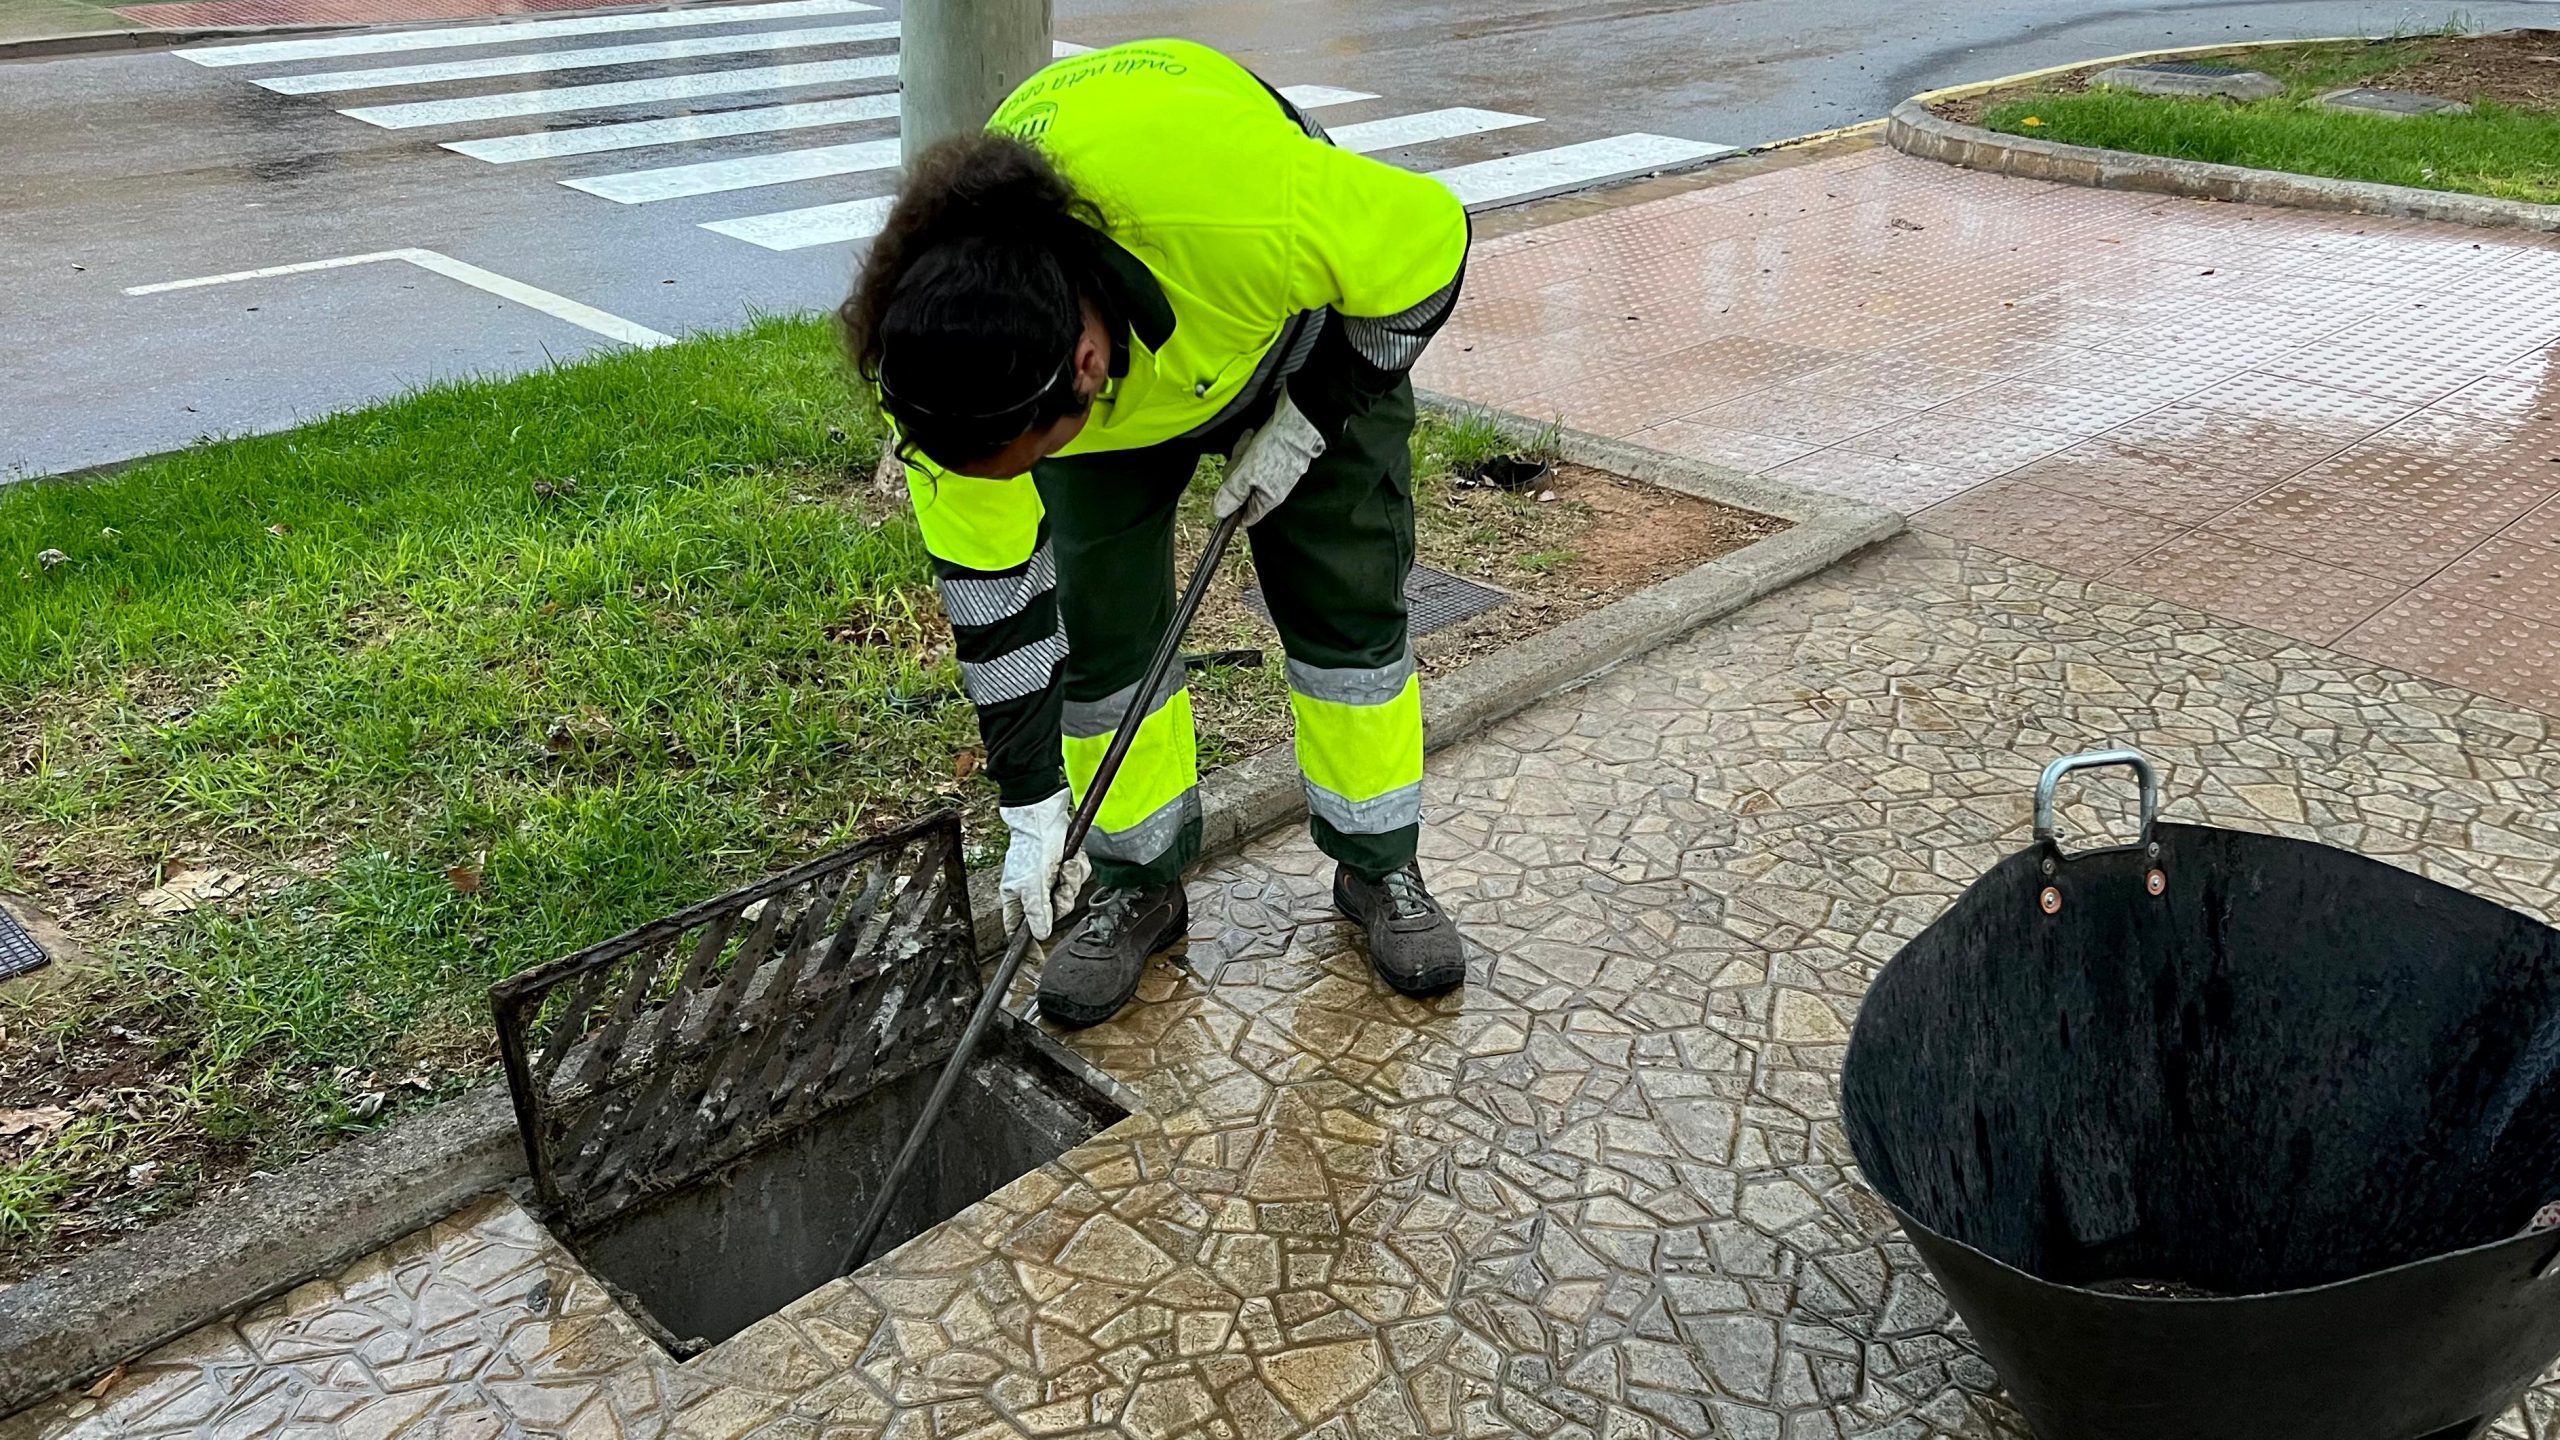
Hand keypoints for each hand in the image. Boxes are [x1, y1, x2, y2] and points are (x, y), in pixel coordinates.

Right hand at [999, 790, 1090, 939]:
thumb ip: (1036, 912)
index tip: (1037, 963)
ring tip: (1064, 867)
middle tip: (1059, 888)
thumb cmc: (1031, 848)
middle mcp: (1035, 891)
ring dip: (1071, 882)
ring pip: (1069, 895)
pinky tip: (1070, 858)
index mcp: (1018, 898)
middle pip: (1054, 913)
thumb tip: (1040, 935)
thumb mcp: (1032, 885)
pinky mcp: (1067, 866)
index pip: (1020, 930)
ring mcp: (1052, 879)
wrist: (1045, 816)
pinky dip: (1077, 869)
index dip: (1028, 947)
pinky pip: (1078, 878)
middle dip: (1061, 901)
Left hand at [1214, 393, 1326, 525]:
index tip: (1225, 491)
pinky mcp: (1270, 455)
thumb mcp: (1247, 475)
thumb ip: (1232, 495)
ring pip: (1242, 470)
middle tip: (1241, 461)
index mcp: (1267, 500)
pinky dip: (1248, 445)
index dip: (1231, 507)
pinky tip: (1251, 437)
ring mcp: (1270, 471)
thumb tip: (1218, 513)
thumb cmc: (1275, 449)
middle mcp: (1270, 489)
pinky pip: (1250, 455)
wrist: (1295, 420)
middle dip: (1234, 473)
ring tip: (1249, 444)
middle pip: (1239, 490)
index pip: (1245, 517)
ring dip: (1240, 455)